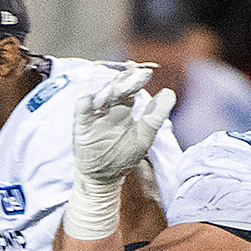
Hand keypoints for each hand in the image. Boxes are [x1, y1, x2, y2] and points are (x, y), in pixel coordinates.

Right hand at [73, 64, 175, 185]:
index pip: (130, 88)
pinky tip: (91, 99)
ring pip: (100, 96)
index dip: (136, 79)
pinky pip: (82, 109)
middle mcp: (109, 107)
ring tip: (117, 88)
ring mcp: (94, 115)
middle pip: (115, 89)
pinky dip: (85, 102)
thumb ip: (156, 115)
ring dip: (108, 90)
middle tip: (136, 76)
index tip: (146, 73)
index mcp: (124, 107)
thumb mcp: (145, 136)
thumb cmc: (125, 156)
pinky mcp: (81, 125)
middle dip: (125, 81)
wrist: (104, 177)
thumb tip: (169, 93)